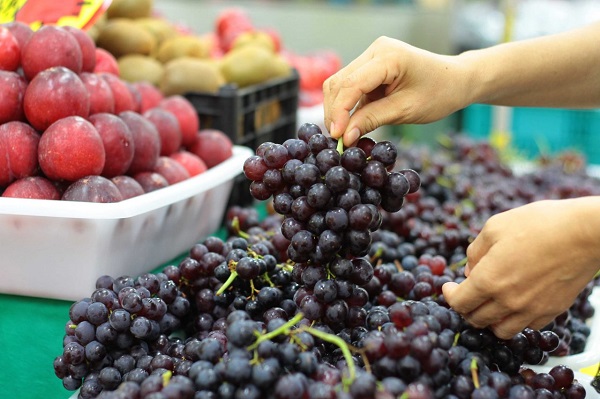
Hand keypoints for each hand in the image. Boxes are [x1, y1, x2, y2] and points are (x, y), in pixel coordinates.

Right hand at [323, 36, 472, 146]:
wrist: (456, 80)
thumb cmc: (439, 94)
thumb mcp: (406, 110)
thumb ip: (373, 120)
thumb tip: (345, 136)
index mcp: (389, 56)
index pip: (351, 84)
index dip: (340, 112)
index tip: (337, 136)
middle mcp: (376, 50)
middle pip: (339, 82)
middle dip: (335, 112)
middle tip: (338, 140)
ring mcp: (372, 56)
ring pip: (340, 84)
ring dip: (338, 110)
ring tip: (344, 134)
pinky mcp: (370, 66)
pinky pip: (350, 87)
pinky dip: (347, 106)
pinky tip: (352, 123)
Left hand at [442, 198, 599, 338]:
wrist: (583, 233)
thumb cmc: (538, 224)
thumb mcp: (494, 227)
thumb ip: (475, 251)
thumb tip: (470, 269)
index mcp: (488, 280)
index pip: (458, 303)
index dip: (449, 296)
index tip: (448, 287)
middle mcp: (507, 302)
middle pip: (475, 319)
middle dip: (465, 308)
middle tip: (466, 294)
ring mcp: (531, 310)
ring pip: (500, 331)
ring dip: (489, 320)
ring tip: (488, 304)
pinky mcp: (551, 312)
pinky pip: (526, 327)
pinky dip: (514, 321)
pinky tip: (514, 305)